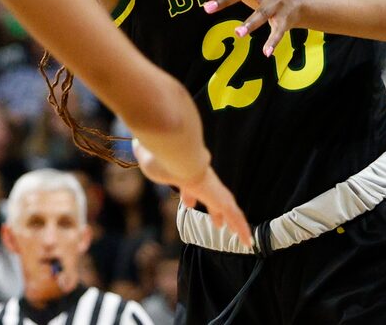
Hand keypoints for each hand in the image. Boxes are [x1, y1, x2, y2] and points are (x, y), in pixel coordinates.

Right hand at [132, 139, 251, 246]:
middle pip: (211, 196)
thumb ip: (146, 153)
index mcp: (183, 170)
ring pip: (227, 206)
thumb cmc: (158, 155)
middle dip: (215, 210)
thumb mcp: (149, 157)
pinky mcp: (218, 196)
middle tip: (218, 223)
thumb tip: (138, 144)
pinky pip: (232, 214)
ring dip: (235, 222)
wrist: (175, 149)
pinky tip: (247, 241)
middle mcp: (200, 176)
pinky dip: (240, 227)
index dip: (190, 195)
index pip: (190, 185)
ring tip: (243, 238)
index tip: (189, 204)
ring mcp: (211, 186)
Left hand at [204, 0, 305, 56]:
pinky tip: (266, 52)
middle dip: (226, 0)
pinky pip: (279, 31)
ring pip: (262, 13)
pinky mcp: (285, 19)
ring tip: (238, 33)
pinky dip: (273, 42)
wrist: (297, 1)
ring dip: (250, 23)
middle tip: (208, 9)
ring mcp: (276, 4)